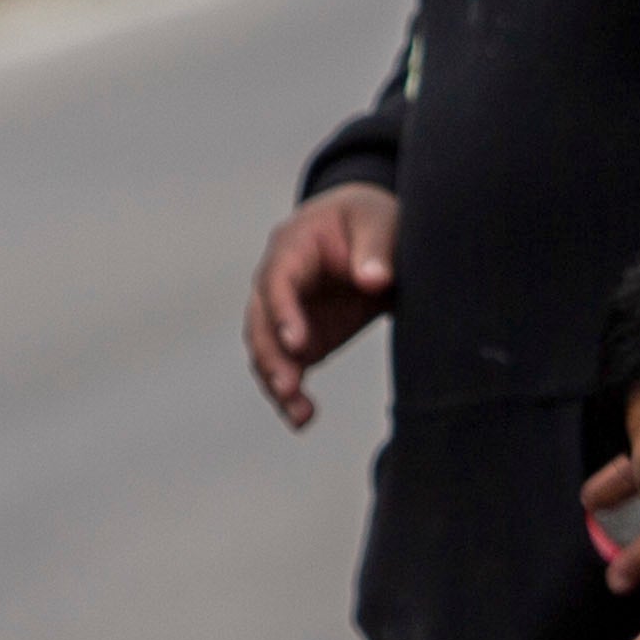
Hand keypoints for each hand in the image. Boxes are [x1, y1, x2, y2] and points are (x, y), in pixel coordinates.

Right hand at [243, 184, 400, 428]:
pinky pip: (287, 368)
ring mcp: (285, 312)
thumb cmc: (373, 219)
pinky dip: (290, 396)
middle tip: (289, 387)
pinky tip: (303, 419)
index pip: (277, 280)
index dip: (283, 312)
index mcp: (292, 245)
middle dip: (271, 355)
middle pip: (260, 319)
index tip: (298, 343)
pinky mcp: (300, 339)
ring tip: (300, 413)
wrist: (374, 234)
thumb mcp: (380, 221)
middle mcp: (277, 280)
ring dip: (277, 382)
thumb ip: (376, 249)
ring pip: (266, 350)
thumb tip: (373, 280)